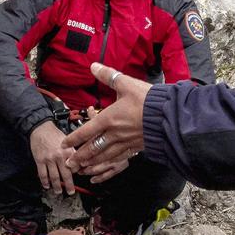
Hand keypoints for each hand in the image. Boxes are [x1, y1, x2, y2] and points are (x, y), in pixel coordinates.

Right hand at [29, 121, 76, 195]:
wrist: (40, 128)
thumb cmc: (54, 134)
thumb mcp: (68, 141)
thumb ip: (72, 152)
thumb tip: (77, 163)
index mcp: (68, 151)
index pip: (75, 167)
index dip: (75, 173)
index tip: (76, 177)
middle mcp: (60, 157)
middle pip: (66, 175)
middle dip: (69, 186)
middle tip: (71, 192)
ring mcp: (49, 160)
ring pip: (54, 177)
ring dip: (56, 186)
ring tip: (58, 191)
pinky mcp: (40, 161)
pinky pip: (43, 174)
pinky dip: (44, 182)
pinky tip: (46, 185)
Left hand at [63, 64, 150, 183]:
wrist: (169, 115)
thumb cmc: (148, 99)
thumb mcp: (126, 84)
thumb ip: (108, 76)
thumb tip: (93, 66)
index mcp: (109, 118)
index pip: (86, 131)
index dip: (74, 138)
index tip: (65, 144)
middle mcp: (115, 133)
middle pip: (92, 148)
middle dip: (79, 157)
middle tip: (69, 163)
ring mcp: (126, 142)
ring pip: (104, 156)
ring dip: (91, 163)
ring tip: (83, 168)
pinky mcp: (137, 147)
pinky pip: (119, 159)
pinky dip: (109, 164)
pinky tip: (105, 165)